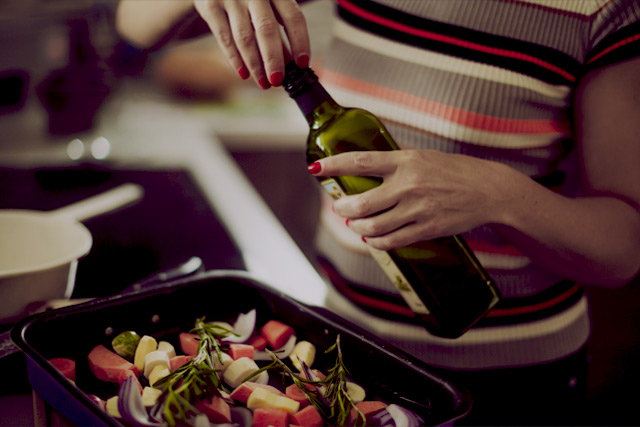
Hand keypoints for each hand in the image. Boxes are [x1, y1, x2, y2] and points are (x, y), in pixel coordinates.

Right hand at [194, 0, 309, 88]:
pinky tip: (244, 74)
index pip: (293, 17)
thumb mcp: (267, 6)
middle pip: (267, 29)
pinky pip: (224, 37)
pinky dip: (235, 59)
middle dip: (274, 59)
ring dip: (255, 64)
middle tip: (278, 80)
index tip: (302, 64)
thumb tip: (292, 65)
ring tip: (263, 83)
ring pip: (244, 37)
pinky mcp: (210, 6)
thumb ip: (279, 31)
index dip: (300, 41)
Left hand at [310, 150, 511, 249]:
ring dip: (356, 227)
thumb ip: (396, 161)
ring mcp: (418, 209)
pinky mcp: (427, 229)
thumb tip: (367, 164)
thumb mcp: (424, 156)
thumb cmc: (455, 170)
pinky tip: (371, 238)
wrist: (489, 190)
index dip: (334, 165)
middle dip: (342, 208)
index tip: (315, 168)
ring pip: (372, 226)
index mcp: (406, 161)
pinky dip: (375, 241)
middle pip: (360, 203)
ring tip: (354, 224)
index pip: (360, 161)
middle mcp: (409, 185)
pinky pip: (391, 241)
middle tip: (338, 208)